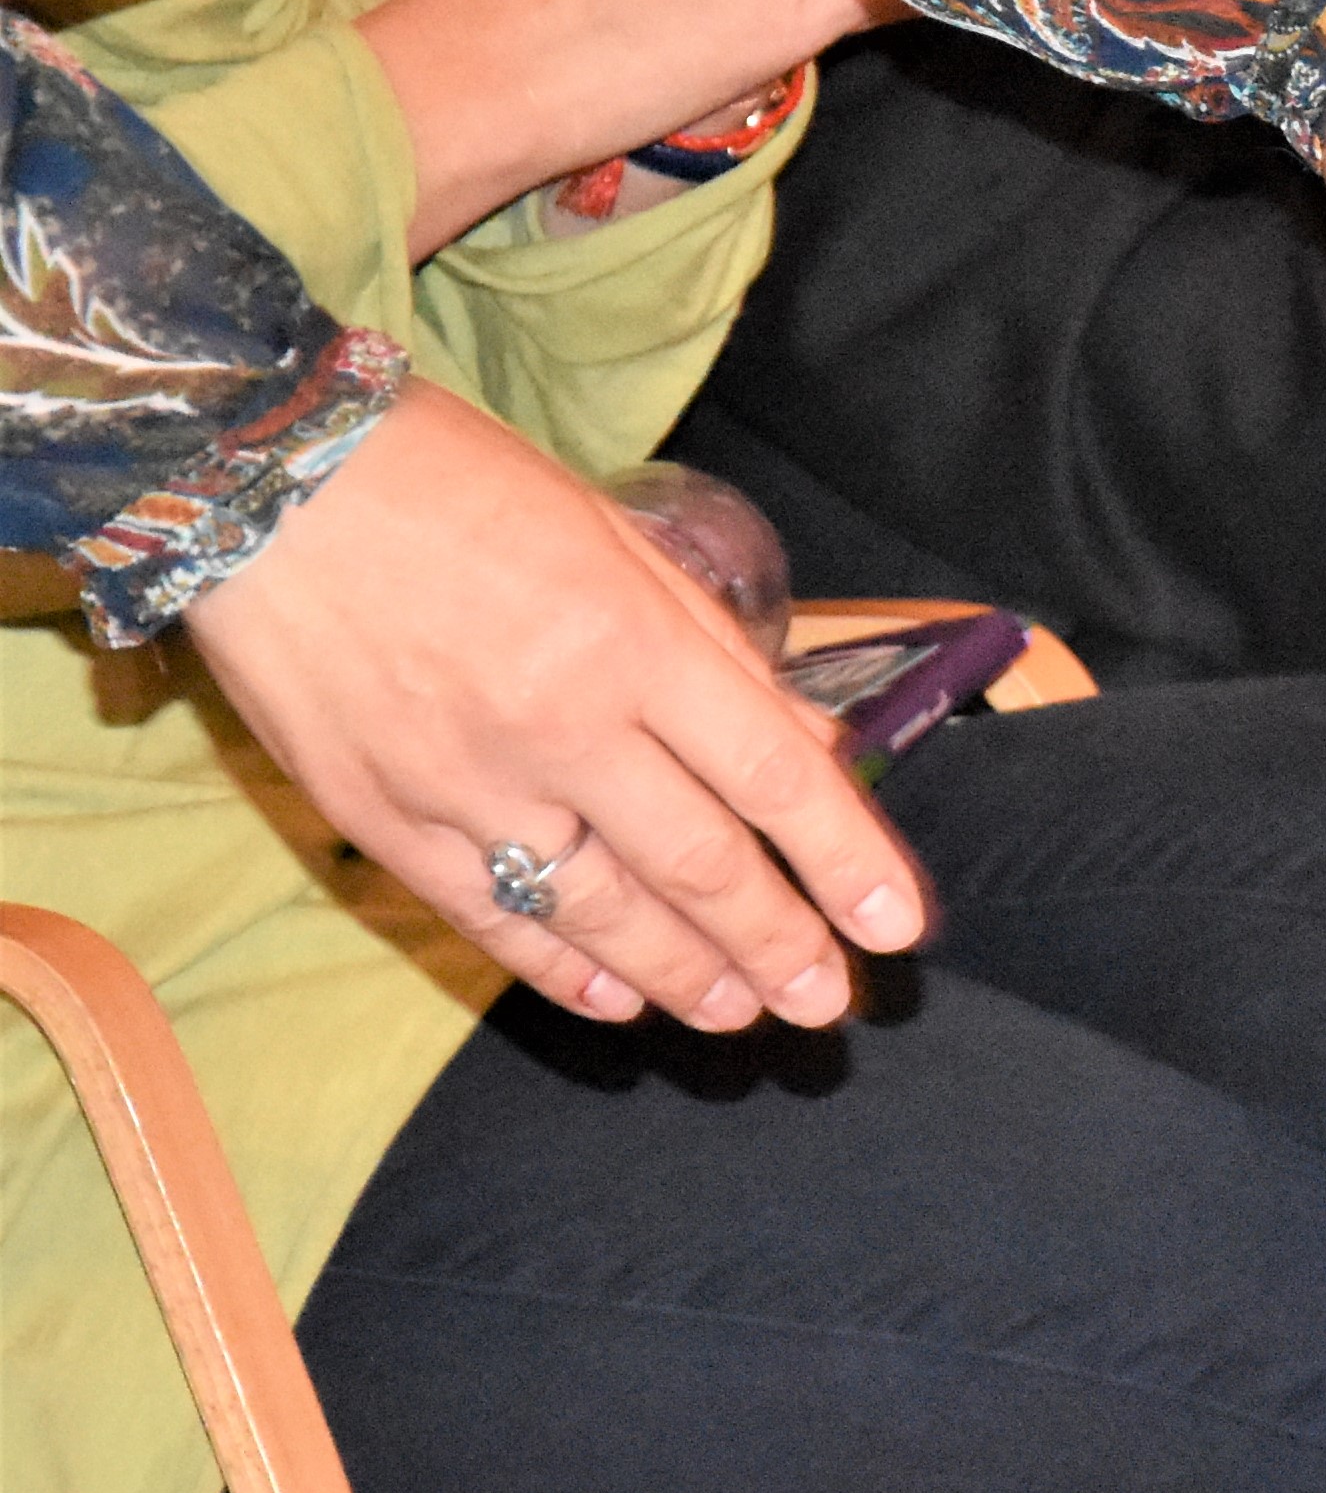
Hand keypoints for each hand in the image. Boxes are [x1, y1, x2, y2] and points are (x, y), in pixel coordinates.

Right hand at [173, 383, 926, 1034]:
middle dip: (778, 945)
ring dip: (685, 976)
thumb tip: (806, 744)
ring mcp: (465, 782)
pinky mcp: (383, 819)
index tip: (897, 926)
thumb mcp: (619, 542)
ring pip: (602, 912)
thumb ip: (714, 653)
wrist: (262, 480)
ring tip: (742, 1013)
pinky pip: (491, 918)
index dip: (846, 862)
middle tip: (827, 1002)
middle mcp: (559, 724)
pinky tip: (619, 1001)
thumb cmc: (459, 489)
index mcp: (633, 642)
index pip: (774, 777)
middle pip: (700, 865)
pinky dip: (562, 971)